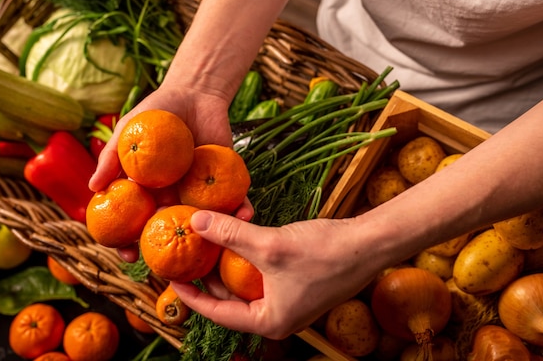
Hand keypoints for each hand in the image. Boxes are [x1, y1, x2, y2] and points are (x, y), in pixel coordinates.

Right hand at [89, 83, 253, 261]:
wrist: (194, 93)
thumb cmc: (157, 112)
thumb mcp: (130, 132)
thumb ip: (112, 158)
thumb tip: (93, 187)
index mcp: (150, 193)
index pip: (135, 225)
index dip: (128, 243)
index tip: (126, 255)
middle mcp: (175, 198)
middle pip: (172, 234)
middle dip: (173, 257)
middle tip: (174, 269)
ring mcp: (202, 193)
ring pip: (206, 225)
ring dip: (213, 240)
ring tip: (217, 249)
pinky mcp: (227, 182)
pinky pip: (235, 201)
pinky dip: (241, 210)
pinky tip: (245, 215)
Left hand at [171, 210, 384, 339]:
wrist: (371, 244)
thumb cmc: (325, 252)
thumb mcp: (270, 244)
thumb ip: (230, 234)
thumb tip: (195, 221)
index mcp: (270, 321)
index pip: (217, 313)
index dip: (190, 296)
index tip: (171, 278)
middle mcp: (279, 317)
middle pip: (230, 302)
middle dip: (207, 279)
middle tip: (186, 259)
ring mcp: (290, 302)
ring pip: (246, 287)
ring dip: (227, 267)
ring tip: (206, 247)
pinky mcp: (298, 285)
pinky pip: (261, 277)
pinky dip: (246, 262)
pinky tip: (236, 241)